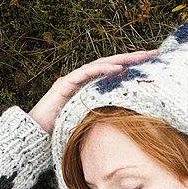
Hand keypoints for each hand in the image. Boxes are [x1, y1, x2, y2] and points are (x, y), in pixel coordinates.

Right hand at [28, 49, 157, 133]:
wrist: (34, 135)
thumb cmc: (60, 132)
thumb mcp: (89, 123)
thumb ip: (103, 117)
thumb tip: (127, 123)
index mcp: (89, 87)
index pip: (113, 73)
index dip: (132, 68)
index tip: (152, 65)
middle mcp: (82, 80)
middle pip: (110, 64)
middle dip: (132, 58)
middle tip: (153, 53)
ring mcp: (73, 79)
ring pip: (100, 64)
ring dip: (121, 60)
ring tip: (140, 58)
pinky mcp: (65, 84)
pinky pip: (86, 73)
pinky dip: (102, 69)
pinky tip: (118, 68)